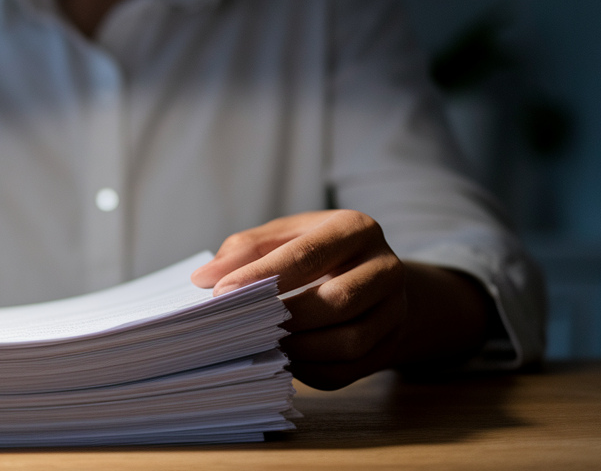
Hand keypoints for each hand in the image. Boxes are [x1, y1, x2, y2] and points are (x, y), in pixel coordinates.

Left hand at [191, 210, 490, 389]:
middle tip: (245, 326)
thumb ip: (245, 250)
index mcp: (356, 229)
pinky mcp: (389, 345)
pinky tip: (285, 362)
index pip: (309, 254)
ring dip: (300, 349)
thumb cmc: (317, 253)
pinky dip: (311, 371)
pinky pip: (349, 370)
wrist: (373, 279)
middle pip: (337, 301)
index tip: (223, 293)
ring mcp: (395, 310)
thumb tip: (205, 278)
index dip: (263, 275)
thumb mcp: (284, 236)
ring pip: (349, 341)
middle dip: (286, 318)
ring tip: (265, 345)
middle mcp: (385, 267)